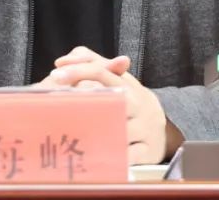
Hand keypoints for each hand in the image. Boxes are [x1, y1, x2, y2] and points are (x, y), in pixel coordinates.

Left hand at [39, 46, 182, 164]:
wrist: (163, 132)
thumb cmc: (130, 104)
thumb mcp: (117, 82)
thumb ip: (91, 65)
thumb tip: (61, 62)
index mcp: (127, 84)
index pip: (102, 70)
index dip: (79, 70)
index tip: (55, 74)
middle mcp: (138, 103)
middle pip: (114, 96)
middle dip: (86, 98)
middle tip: (59, 99)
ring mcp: (145, 127)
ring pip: (124, 126)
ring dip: (101, 129)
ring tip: (74, 130)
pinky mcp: (148, 150)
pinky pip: (133, 154)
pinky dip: (118, 156)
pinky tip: (98, 157)